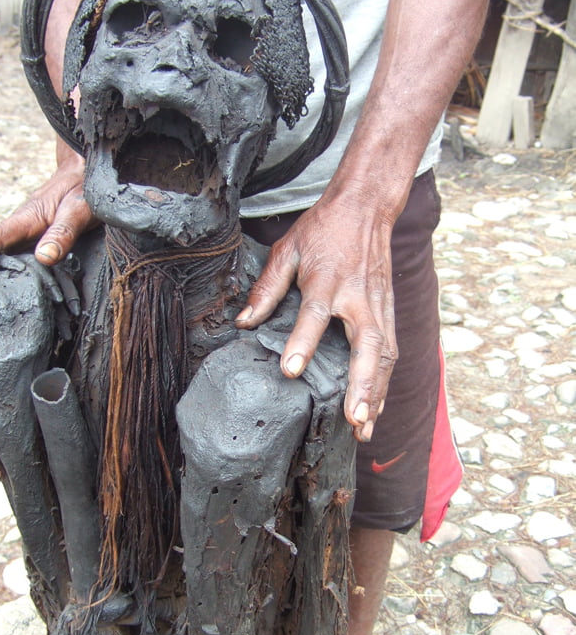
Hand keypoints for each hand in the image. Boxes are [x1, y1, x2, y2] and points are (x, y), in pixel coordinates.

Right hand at [0, 148, 96, 290]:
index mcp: (25, 219)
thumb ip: (63, 232)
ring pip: (3, 260)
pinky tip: (12, 298)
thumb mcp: (78, 209)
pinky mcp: (36, 245)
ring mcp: (27, 238)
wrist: (85, 175)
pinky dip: (12, 279)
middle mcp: (20, 230)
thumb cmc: (83, 190)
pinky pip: (20, 263)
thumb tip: (44, 257)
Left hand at [236, 190, 397, 441]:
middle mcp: (358, 295)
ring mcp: (378, 304)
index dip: (303, 342)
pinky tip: (376, 408)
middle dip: (362, 383)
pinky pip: (390, 351)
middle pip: (366, 343)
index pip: (315, 314)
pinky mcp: (388, 310)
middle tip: (354, 417)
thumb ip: (266, 288)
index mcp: (328, 279)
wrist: (365, 207)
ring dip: (377, 392)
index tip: (291, 371)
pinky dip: (384, 382)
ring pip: (384, 354)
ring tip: (365, 427)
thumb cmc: (322, 229)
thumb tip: (244, 322)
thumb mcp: (287, 249)